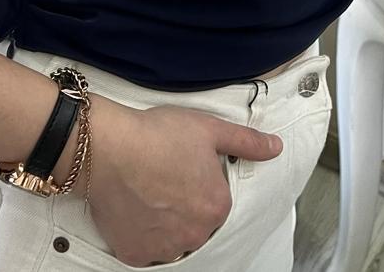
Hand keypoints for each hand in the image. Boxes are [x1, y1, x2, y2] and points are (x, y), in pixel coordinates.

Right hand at [77, 98, 282, 266]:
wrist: (108, 148)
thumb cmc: (157, 135)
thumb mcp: (209, 129)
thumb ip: (246, 142)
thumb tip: (275, 148)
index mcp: (216, 207)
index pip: (217, 203)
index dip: (201, 183)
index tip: (184, 168)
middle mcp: (194, 235)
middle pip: (196, 225)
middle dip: (185, 206)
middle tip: (165, 179)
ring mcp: (163, 249)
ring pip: (172, 240)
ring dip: (165, 224)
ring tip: (148, 192)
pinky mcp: (134, 255)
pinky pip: (146, 250)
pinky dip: (142, 234)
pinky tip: (135, 208)